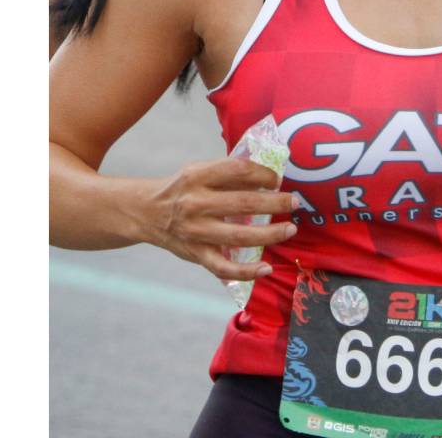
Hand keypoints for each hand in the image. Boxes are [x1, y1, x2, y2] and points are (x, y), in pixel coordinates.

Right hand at [145, 157, 298, 281]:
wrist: (146, 212)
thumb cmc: (183, 189)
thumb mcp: (199, 171)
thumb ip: (228, 173)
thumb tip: (270, 177)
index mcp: (197, 176)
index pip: (237, 169)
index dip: (263, 174)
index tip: (277, 179)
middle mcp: (195, 203)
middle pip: (243, 203)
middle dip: (275, 203)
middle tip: (295, 203)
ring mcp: (195, 231)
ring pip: (239, 236)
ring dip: (270, 234)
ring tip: (290, 229)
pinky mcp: (195, 254)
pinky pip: (223, 268)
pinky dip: (247, 272)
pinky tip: (266, 269)